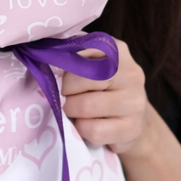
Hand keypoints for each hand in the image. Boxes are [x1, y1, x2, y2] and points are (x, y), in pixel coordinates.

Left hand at [61, 37, 149, 153]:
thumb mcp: (93, 64)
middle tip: (63, 96)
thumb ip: (73, 54)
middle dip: (64, 90)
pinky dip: (82, 129)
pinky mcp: (132, 128)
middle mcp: (131, 74)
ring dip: (71, 110)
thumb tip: (45, 52)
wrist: (133, 118)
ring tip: (72, 110)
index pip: (81, 50)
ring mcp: (135, 102)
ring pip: (86, 106)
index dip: (62, 63)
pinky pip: (94, 130)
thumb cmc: (104, 87)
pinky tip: (85, 125)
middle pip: (82, 79)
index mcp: (118, 51)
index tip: (55, 72)